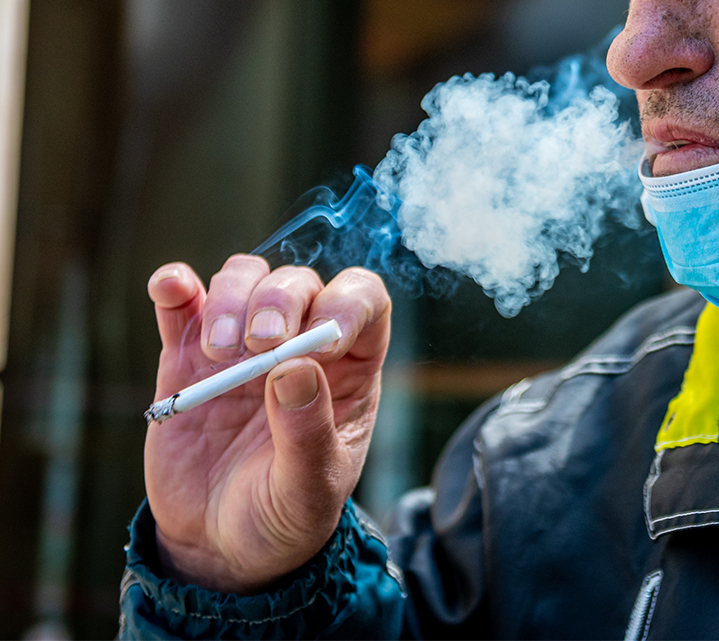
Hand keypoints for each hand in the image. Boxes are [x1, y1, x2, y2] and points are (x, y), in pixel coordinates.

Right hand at [143, 255, 390, 593]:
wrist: (221, 547)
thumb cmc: (284, 517)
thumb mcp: (308, 489)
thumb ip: (308, 433)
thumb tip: (296, 367)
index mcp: (349, 371)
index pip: (365, 303)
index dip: (349, 302)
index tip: (324, 340)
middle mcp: (300, 344)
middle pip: (299, 284)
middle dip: (279, 301)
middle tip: (259, 346)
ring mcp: (243, 346)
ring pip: (245, 280)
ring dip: (232, 297)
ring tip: (220, 351)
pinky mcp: (187, 357)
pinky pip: (182, 304)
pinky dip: (174, 286)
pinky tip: (172, 288)